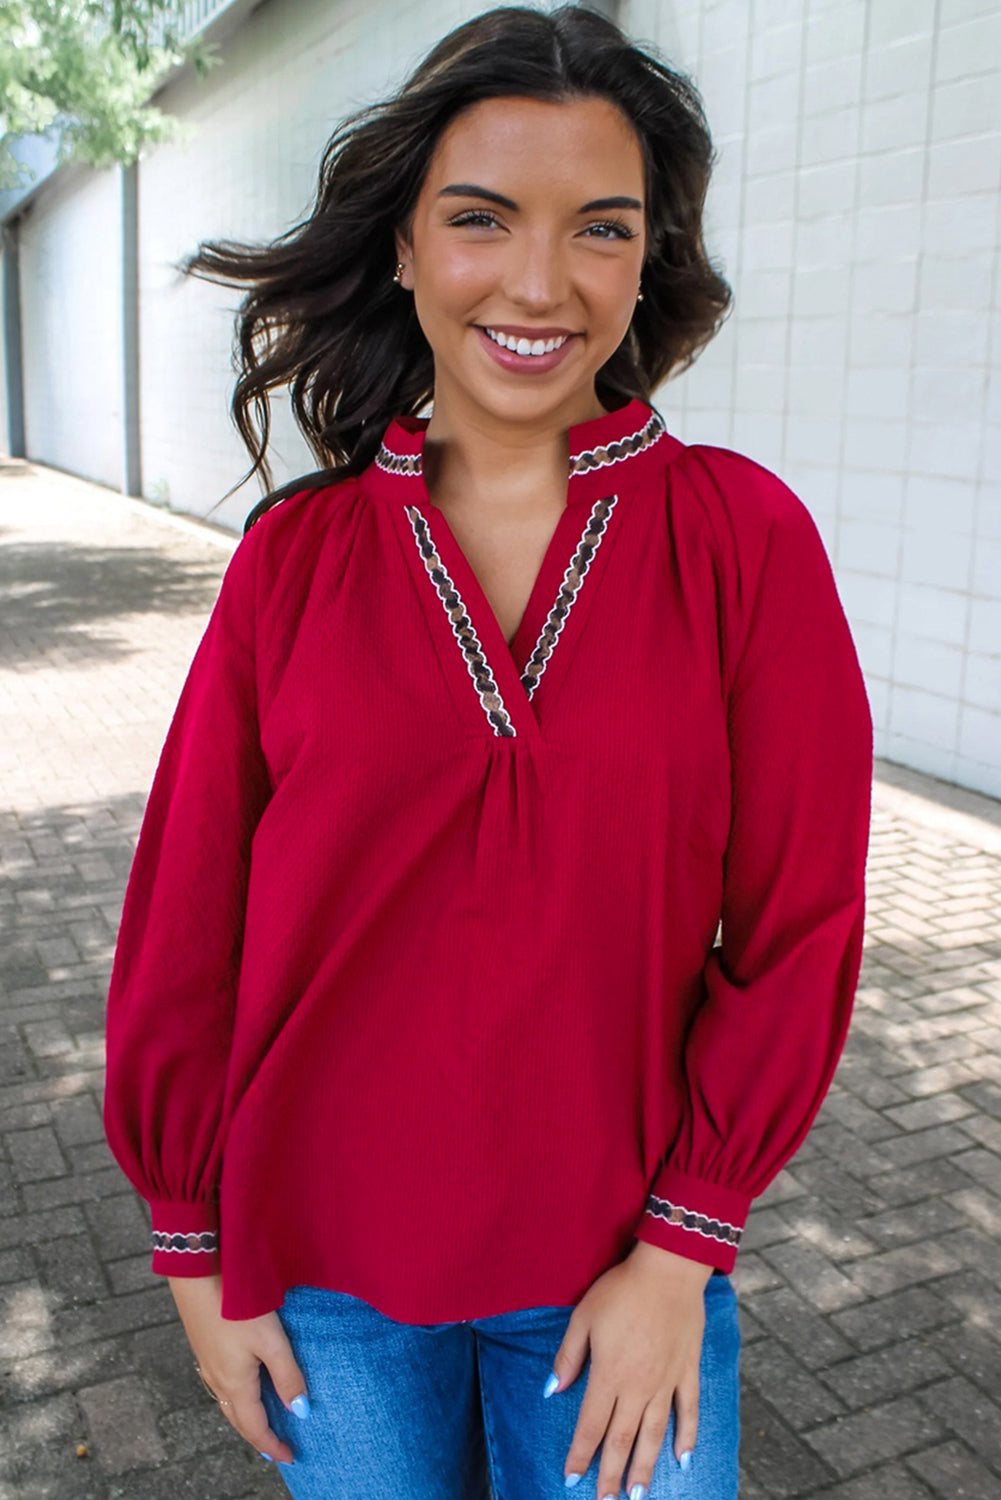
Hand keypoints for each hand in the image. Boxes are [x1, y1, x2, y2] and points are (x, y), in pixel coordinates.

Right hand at [167, 1274, 307, 1464]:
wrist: (198, 1278)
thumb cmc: (237, 1308)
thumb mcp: (271, 1342)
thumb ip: (287, 1376)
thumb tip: (300, 1411)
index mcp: (235, 1385)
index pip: (255, 1428)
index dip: (272, 1445)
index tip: (290, 1456)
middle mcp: (218, 1381)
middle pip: (239, 1421)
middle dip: (258, 1437)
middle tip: (278, 1447)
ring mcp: (208, 1366)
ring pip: (228, 1405)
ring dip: (246, 1419)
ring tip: (264, 1423)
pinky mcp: (205, 1350)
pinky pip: (221, 1388)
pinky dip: (237, 1400)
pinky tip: (244, 1388)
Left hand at [551, 1241, 712, 1497]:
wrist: (667, 1271)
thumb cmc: (621, 1290)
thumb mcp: (583, 1317)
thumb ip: (568, 1356)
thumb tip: (553, 1390)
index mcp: (609, 1375)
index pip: (591, 1426)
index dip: (581, 1455)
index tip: (572, 1477)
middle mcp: (638, 1387)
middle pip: (622, 1440)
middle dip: (611, 1474)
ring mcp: (666, 1382)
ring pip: (654, 1435)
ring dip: (645, 1467)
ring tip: (637, 1494)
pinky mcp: (687, 1372)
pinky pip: (688, 1411)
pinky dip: (686, 1436)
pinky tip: (683, 1458)